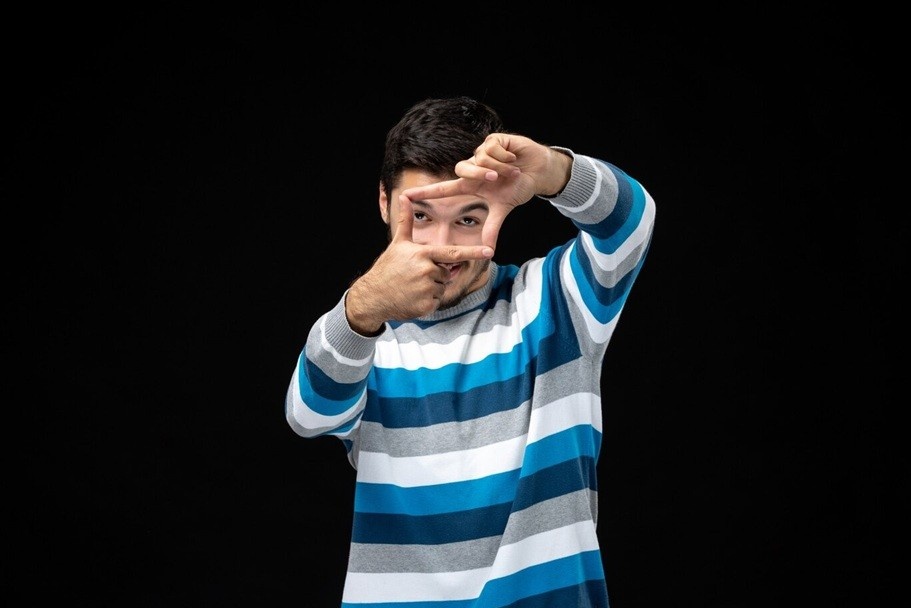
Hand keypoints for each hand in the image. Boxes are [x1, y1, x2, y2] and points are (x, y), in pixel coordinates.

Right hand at [345, 195, 493, 333]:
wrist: (372, 296)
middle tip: (414, 276)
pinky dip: (427, 301)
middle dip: (435, 274)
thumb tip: (405, 197)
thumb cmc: (387, 268)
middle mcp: (427, 271)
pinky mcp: (426, 306)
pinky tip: (412, 298)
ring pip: (442, 287)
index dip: (472, 251)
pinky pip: (436, 301)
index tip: (490, 250)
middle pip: (446, 272)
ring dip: (431, 288)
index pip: (453, 253)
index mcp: (423, 255)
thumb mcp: (397, 244)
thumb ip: (407, 221)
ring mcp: (427, 289)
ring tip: (412, 286)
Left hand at [401, 133, 571, 251]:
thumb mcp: (504, 208)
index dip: (425, 192)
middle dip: (479, 174)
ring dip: (499, 167)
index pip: (443, 189)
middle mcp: (473, 167)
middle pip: (462, 169)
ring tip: (512, 171)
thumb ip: (493, 227)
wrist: (538, 171)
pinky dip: (505, 156)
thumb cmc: (518, 187)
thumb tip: (488, 250)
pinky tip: (513, 158)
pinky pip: (492, 148)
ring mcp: (482, 153)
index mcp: (472, 184)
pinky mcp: (493, 140)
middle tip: (495, 178)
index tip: (405, 196)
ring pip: (480, 158)